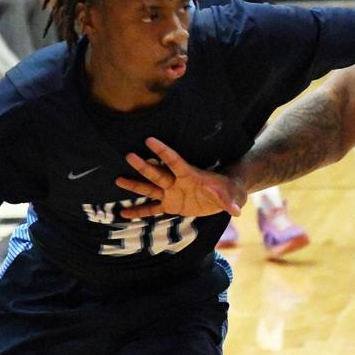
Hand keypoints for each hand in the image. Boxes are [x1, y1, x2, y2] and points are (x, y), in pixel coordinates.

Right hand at [116, 137, 245, 217]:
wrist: (224, 196)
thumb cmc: (228, 190)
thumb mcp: (230, 195)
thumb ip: (228, 202)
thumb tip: (236, 210)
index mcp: (190, 175)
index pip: (175, 161)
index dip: (163, 151)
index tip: (149, 140)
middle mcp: (177, 182)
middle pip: (157, 173)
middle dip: (144, 166)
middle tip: (128, 155)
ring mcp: (172, 193)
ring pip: (150, 189)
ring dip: (134, 185)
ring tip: (117, 180)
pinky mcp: (171, 205)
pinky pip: (152, 209)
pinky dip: (139, 212)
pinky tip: (123, 214)